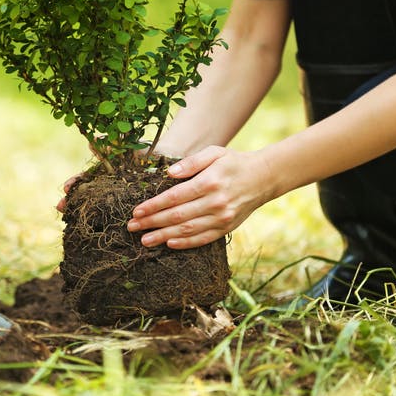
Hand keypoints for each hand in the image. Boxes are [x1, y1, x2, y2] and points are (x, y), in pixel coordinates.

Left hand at [126, 146, 277, 248]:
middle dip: (152, 223)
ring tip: (144, 240)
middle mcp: (216, 202)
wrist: (263, 178)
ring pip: (188, 230)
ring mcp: (222, 218)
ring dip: (163, 236)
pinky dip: (185, 243)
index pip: (174, 197)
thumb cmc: (233, 162)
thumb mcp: (214, 152)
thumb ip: (191, 162)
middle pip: (177, 216)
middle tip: (132, 227)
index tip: (136, 211)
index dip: (153, 206)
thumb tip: (169, 173)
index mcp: (209, 182)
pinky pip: (203, 239)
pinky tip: (169, 243)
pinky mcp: (227, 228)